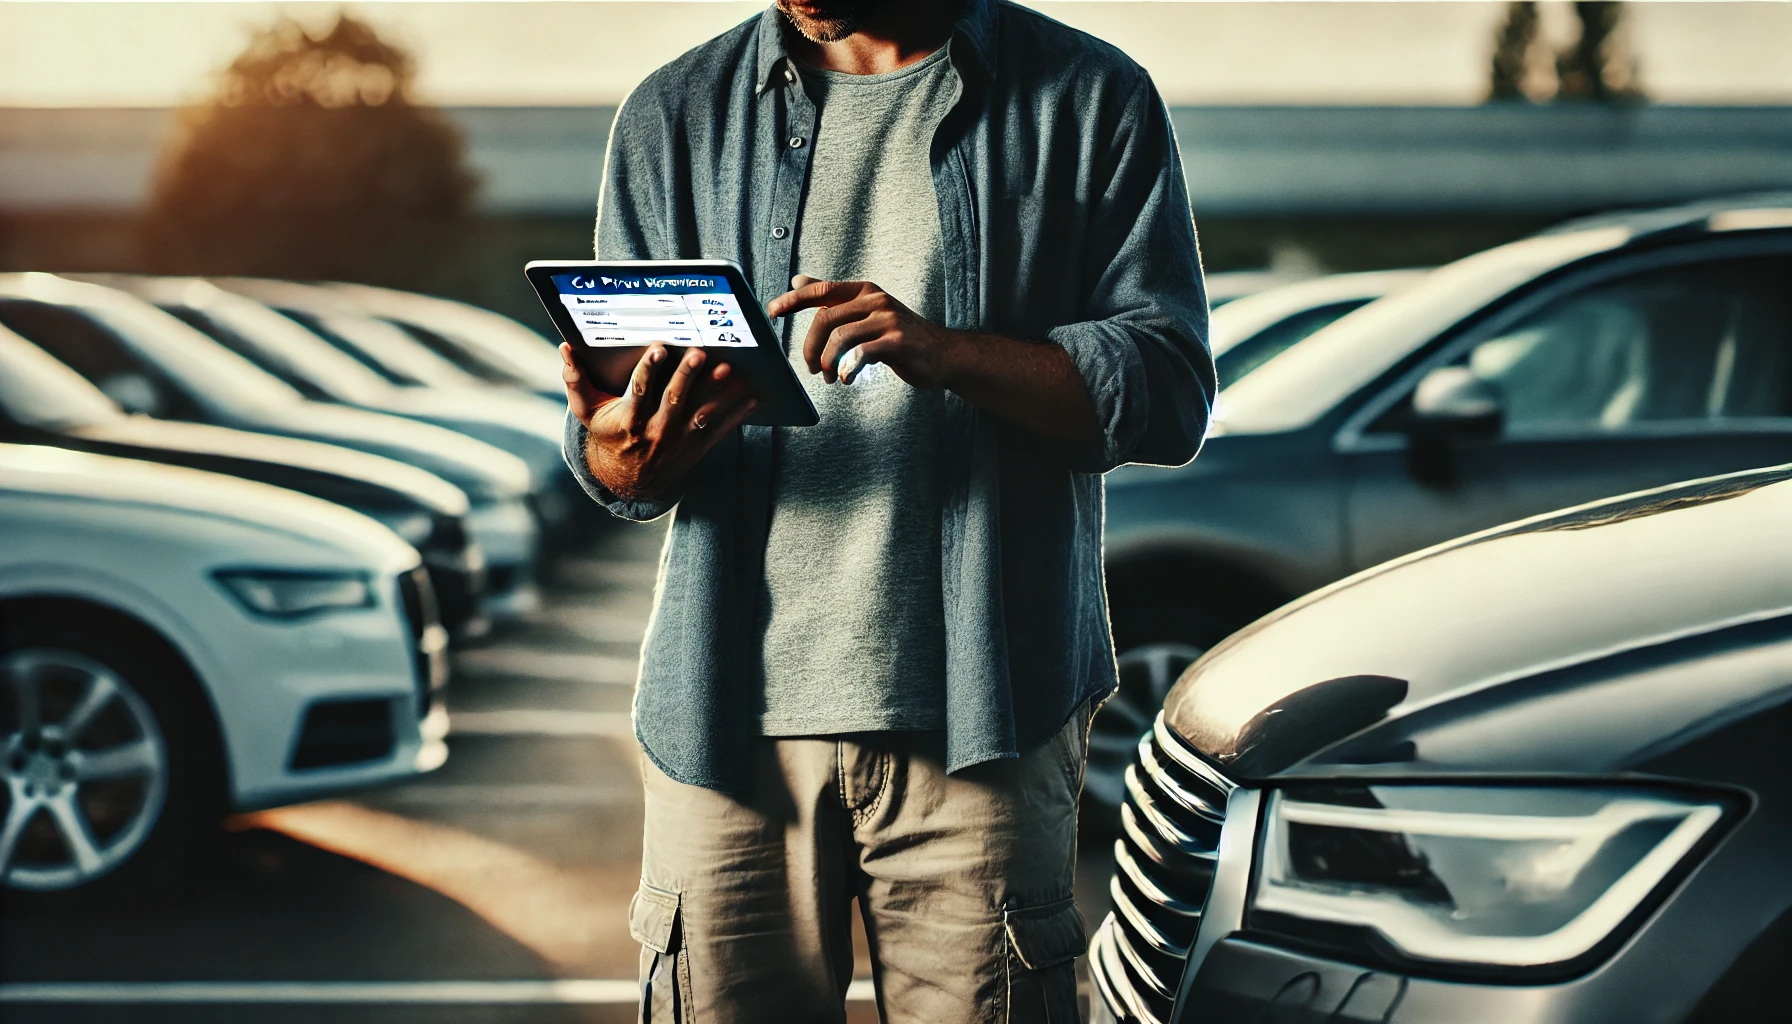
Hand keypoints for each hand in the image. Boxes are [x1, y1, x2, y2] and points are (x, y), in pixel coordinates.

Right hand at [561, 342, 754, 500]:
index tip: (658, 349)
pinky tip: (753, 395)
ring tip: (729, 370)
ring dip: (717, 393)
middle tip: (699, 352)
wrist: (628, 478)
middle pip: (674, 400)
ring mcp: (679, 440)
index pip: (639, 391)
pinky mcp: (697, 447)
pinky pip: (720, 430)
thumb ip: (576, 381)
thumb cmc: (608, 434)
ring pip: (701, 414)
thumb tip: (565, 349)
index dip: (648, 370)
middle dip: (687, 375)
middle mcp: (655, 431)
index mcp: (629, 420)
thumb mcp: (587, 411)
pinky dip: (737, 414)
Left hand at [766, 275, 966, 386]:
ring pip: (840, 338)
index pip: (821, 291)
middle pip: (826, 319)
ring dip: (828, 363)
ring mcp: (887, 320)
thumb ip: (834, 298)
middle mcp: (875, 300)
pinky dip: (847, 369)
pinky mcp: (897, 342)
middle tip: (811, 367)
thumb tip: (798, 280)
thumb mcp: (867, 311)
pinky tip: (846, 379)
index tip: (772, 312)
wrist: (943, 354)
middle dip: (810, 347)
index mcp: (864, 291)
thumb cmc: (901, 336)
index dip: (793, 300)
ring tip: (830, 377)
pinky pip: (861, 354)